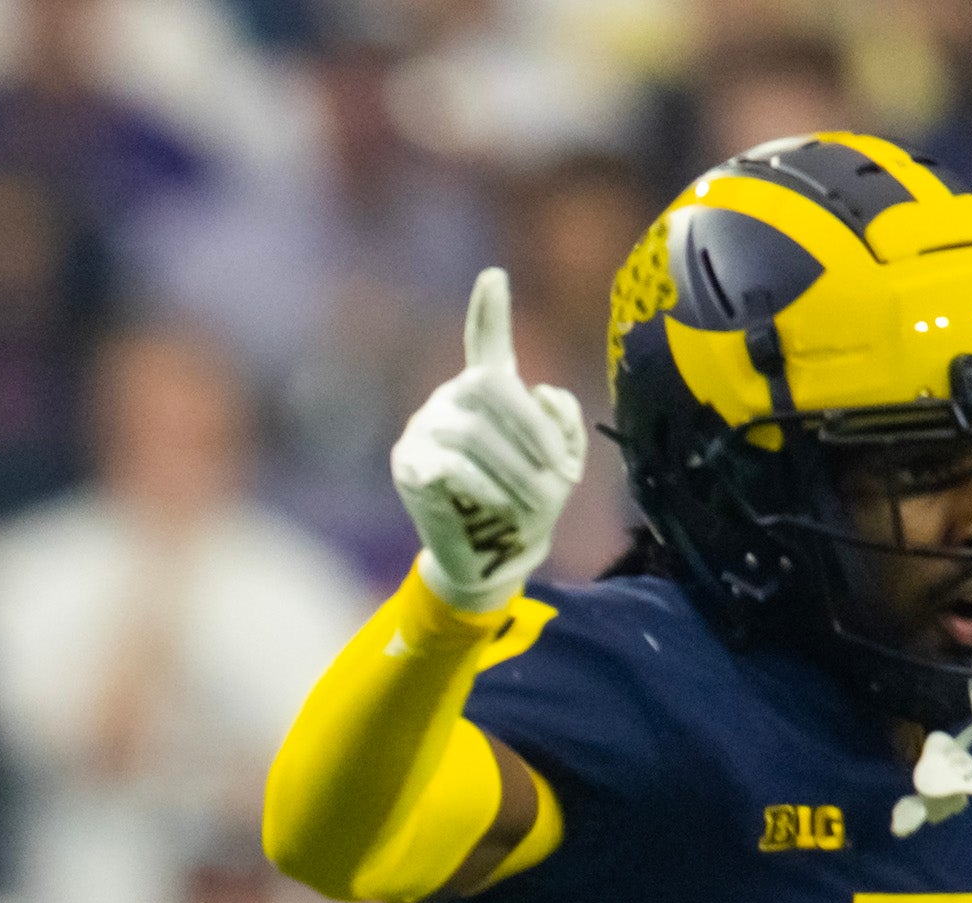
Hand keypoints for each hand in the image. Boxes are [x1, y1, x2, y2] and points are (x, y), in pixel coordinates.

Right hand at [391, 268, 591, 614]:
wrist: (492, 557)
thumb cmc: (527, 504)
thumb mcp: (562, 461)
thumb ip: (563, 421)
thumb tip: (542, 392)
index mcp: (487, 393)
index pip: (487, 344)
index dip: (489, 311)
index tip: (494, 276)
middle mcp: (451, 401)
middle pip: (490, 388)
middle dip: (534, 432)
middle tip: (563, 477)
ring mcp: (425, 430)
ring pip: (473, 434)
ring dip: (515, 471)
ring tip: (537, 503)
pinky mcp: (409, 466)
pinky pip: (449, 465)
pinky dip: (483, 487)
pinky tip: (500, 505)